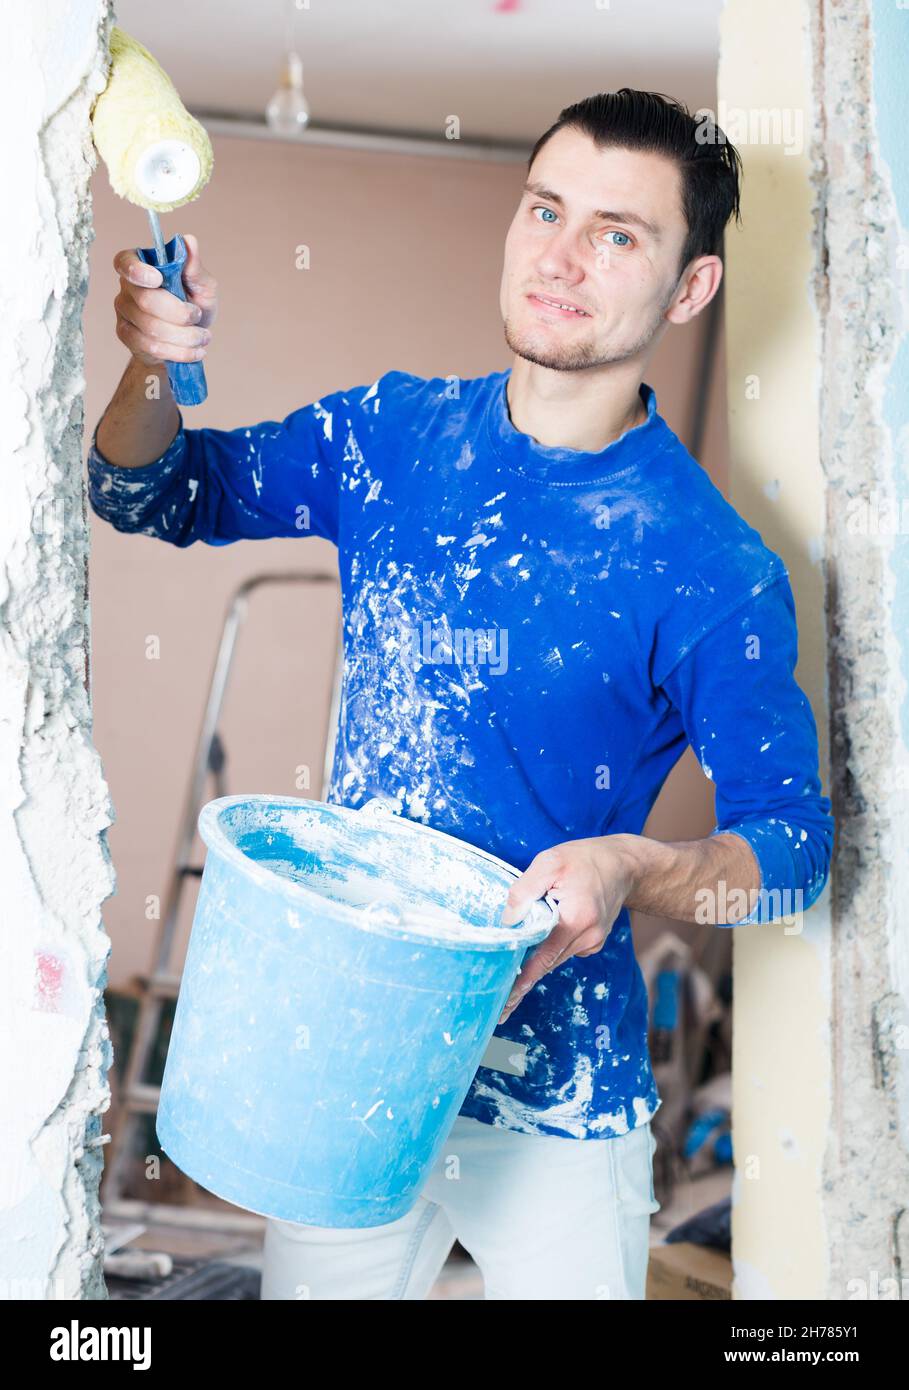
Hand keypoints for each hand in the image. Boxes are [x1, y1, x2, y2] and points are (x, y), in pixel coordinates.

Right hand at [113, 233, 217, 367]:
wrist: (188, 340)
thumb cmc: (194, 305)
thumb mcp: (202, 286)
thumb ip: (195, 267)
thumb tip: (189, 241)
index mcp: (141, 265)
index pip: (125, 262)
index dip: (138, 271)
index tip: (158, 279)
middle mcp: (127, 286)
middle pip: (146, 300)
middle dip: (179, 314)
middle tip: (199, 317)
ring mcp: (124, 311)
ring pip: (151, 327)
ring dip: (184, 336)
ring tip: (203, 337)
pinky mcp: (126, 335)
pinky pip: (151, 346)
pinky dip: (178, 351)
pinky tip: (195, 351)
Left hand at [497, 837, 634, 1023]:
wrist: (622, 864)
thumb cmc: (584, 860)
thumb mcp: (550, 863)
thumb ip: (525, 890)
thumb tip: (507, 921)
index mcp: (577, 919)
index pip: (544, 957)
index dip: (523, 980)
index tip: (508, 1001)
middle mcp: (588, 937)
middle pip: (548, 963)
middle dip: (524, 982)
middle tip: (501, 1006)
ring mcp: (593, 942)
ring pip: (555, 958)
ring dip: (535, 967)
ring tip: (511, 987)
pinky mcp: (593, 941)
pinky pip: (564, 950)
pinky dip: (549, 951)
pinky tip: (535, 948)